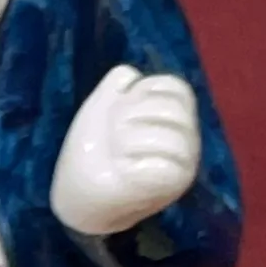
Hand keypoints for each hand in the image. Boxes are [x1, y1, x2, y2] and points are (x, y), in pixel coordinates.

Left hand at [51, 65, 200, 237]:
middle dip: (133, 118)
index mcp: (175, 117)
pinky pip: (164, 168)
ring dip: (132, 142)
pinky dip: (137, 168)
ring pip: (171, 139)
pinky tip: (124, 174)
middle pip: (174, 111)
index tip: (120, 115)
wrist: (77, 194)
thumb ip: (116, 83)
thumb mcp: (100, 107)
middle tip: (115, 140)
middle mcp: (188, 139)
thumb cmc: (92, 152)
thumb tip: (132, 72)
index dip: (142, 94)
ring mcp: (185, 165)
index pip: (176, 88)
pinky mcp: (173, 186)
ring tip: (118, 155)